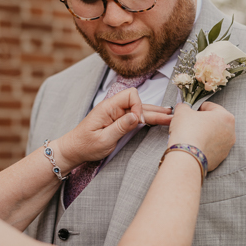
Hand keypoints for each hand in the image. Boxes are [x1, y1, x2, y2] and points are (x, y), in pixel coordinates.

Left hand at [56, 88, 172, 168]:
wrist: (73, 150)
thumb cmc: (85, 145)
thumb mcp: (103, 139)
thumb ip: (120, 127)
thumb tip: (136, 116)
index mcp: (108, 107)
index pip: (131, 95)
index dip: (139, 106)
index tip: (139, 122)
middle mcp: (113, 108)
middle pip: (138, 103)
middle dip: (155, 110)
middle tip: (172, 117)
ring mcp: (116, 114)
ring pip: (139, 111)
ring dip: (154, 114)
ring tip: (171, 117)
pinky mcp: (117, 121)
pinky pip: (134, 117)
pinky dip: (147, 118)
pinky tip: (158, 119)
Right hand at [168, 102, 235, 171]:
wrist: (186, 156)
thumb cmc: (187, 131)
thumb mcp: (182, 111)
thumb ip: (184, 107)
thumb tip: (182, 107)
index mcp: (226, 116)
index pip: (211, 107)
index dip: (198, 107)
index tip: (190, 111)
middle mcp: (230, 132)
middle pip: (215, 122)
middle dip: (203, 122)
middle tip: (190, 123)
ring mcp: (227, 146)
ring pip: (214, 136)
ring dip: (205, 134)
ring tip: (191, 136)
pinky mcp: (220, 158)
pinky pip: (212, 148)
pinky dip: (204, 146)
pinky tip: (193, 146)